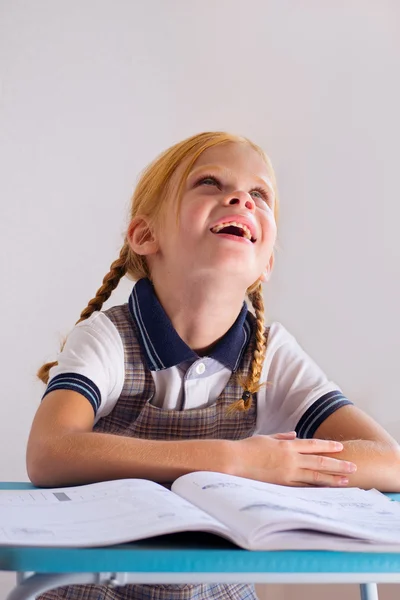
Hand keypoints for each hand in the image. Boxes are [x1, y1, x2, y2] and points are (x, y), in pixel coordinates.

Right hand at [234, 432, 356, 486]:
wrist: (234, 461)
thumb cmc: (247, 448)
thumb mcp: (266, 438)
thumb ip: (282, 437)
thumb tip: (294, 435)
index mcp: (287, 445)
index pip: (313, 445)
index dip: (328, 446)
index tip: (340, 447)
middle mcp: (290, 459)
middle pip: (319, 462)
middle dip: (337, 464)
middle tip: (353, 466)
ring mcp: (287, 473)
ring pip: (314, 476)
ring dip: (331, 479)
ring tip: (345, 481)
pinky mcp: (281, 485)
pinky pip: (302, 487)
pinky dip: (315, 489)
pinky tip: (324, 491)